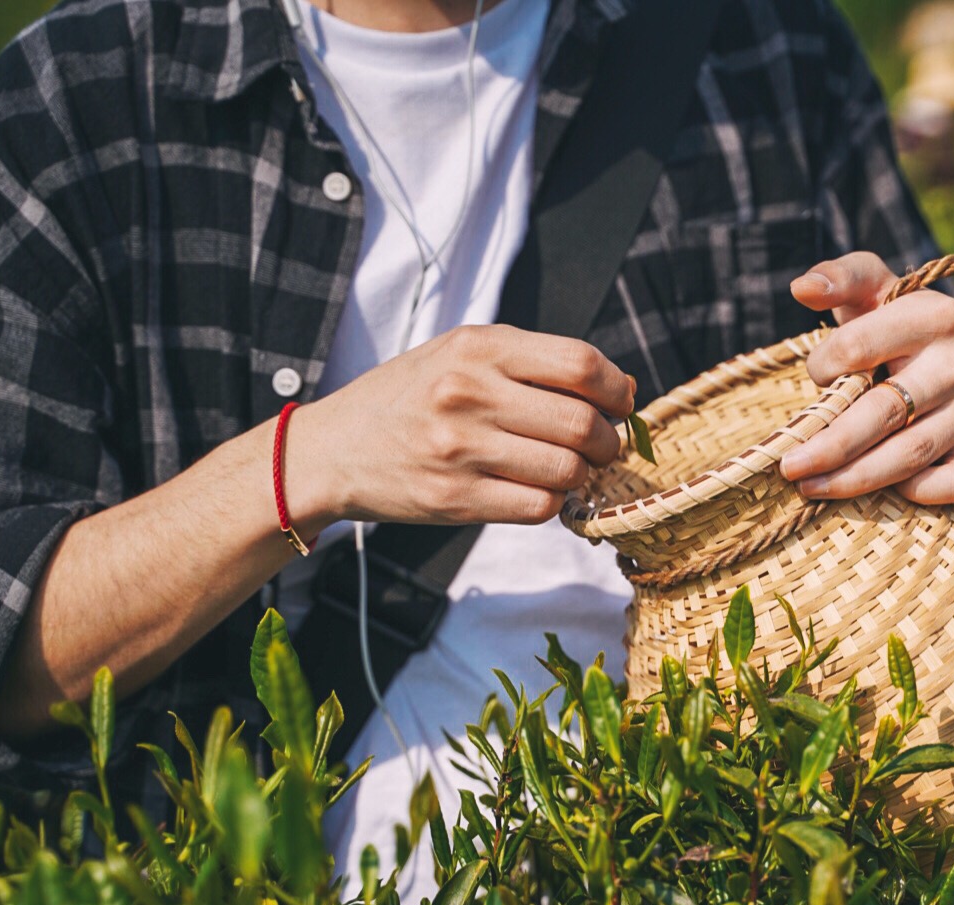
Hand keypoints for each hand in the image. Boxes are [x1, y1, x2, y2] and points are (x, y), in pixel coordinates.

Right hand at [288, 325, 634, 529]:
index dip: (617, 389)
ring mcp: (460, 449)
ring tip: (569, 469)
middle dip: (608, 441)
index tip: (620, 404)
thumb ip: (534, 363)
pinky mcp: (454, 499)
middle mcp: (468, 393)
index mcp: (477, 348)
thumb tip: (621, 387)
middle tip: (603, 447)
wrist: (332, 451)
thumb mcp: (461, 355)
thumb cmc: (411, 398)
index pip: (580, 364)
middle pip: (582, 424)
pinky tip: (537, 490)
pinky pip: (538, 507)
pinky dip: (552, 502)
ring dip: (582, 475)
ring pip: (566, 470)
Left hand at [778, 252, 953, 503]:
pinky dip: (919, 492)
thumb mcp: (869, 289)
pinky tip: (888, 491)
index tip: (814, 378)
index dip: (824, 367)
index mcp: (935, 314)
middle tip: (789, 466)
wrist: (946, 356)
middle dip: (829, 445)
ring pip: (910, 454)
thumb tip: (802, 288)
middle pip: (884, 411)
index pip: (859, 347)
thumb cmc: (891, 324)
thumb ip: (838, 278)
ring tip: (811, 487)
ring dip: (855, 478)